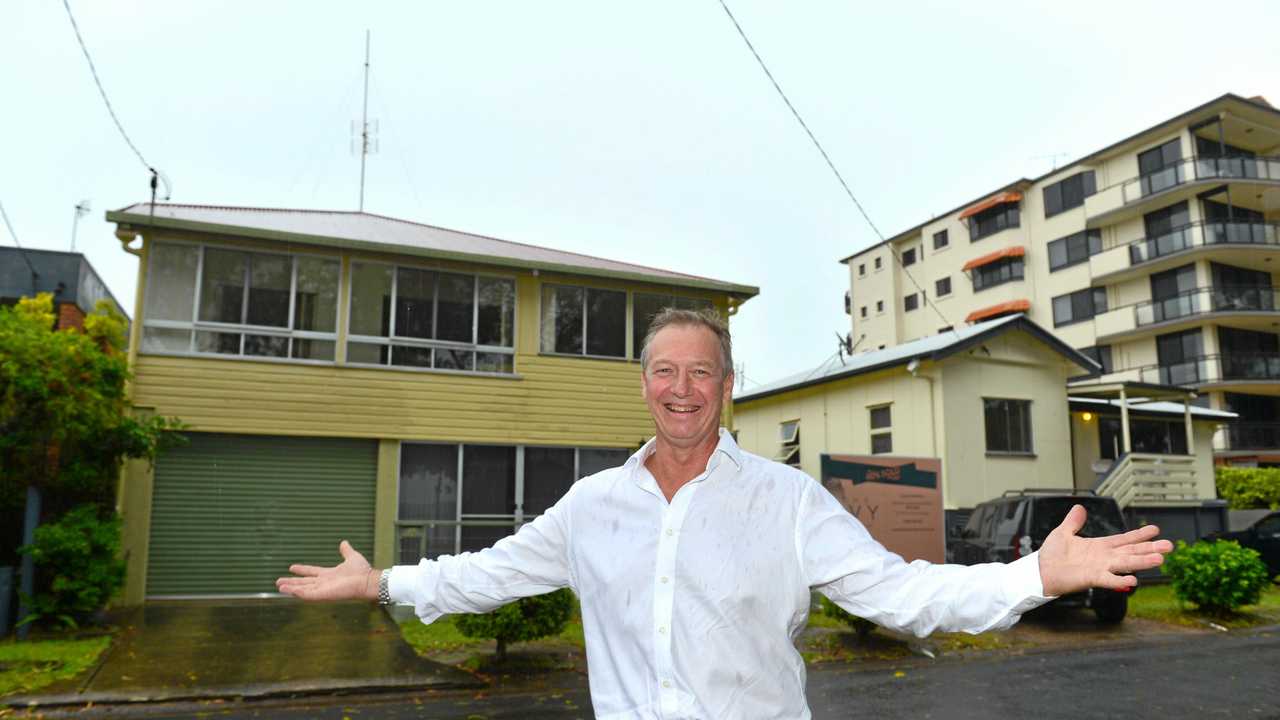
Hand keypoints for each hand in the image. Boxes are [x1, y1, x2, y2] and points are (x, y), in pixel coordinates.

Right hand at [276, 540, 379, 600]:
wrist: (367, 580)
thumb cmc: (362, 571)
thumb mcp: (352, 557)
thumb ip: (346, 551)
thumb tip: (344, 542)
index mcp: (329, 574)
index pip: (312, 572)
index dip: (302, 570)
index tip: (292, 567)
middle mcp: (324, 583)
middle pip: (304, 583)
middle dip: (291, 582)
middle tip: (278, 582)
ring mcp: (323, 589)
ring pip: (303, 589)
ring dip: (291, 588)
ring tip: (279, 587)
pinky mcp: (324, 595)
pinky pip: (308, 595)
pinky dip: (298, 593)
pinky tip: (289, 590)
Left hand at [1037, 505, 1173, 596]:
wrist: (1040, 571)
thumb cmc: (1052, 555)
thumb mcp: (1063, 532)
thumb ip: (1073, 521)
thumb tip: (1079, 507)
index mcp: (1099, 546)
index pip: (1124, 539)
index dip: (1139, 535)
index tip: (1155, 530)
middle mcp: (1104, 557)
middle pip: (1131, 552)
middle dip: (1150, 549)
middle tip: (1169, 545)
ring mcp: (1100, 568)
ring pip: (1125, 564)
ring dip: (1142, 562)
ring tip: (1160, 559)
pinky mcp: (1091, 578)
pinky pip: (1108, 579)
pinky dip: (1120, 580)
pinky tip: (1134, 580)